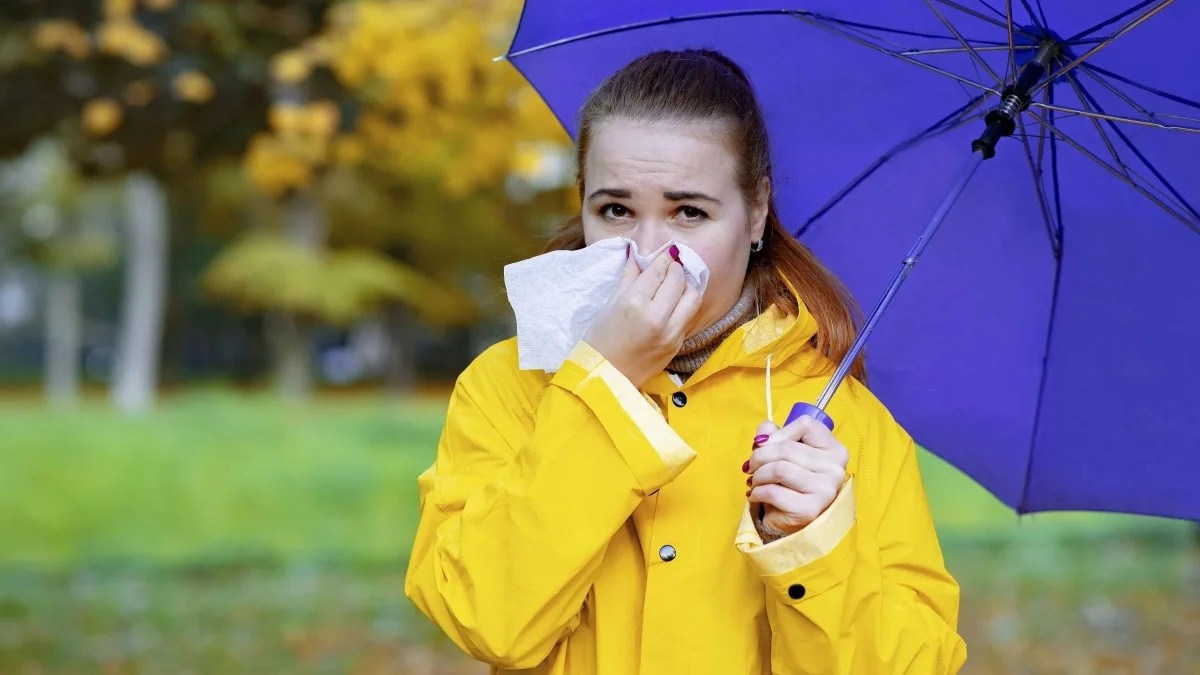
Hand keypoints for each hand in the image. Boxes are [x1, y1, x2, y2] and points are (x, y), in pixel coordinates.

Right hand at [582, 244, 702, 388]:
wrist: (605, 378)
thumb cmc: (599, 340)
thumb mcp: (610, 304)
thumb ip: (629, 277)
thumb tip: (637, 253)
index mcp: (635, 303)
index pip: (658, 270)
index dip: (664, 257)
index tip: (667, 252)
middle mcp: (657, 316)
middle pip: (678, 280)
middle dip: (676, 268)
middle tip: (670, 265)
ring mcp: (671, 332)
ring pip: (692, 296)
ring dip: (687, 285)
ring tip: (676, 282)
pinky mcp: (678, 344)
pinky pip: (688, 316)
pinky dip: (685, 304)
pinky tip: (675, 301)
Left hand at [746, 416, 848, 536]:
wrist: (790, 517)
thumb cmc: (789, 480)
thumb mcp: (782, 450)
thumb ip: (773, 434)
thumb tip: (763, 435)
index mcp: (834, 449)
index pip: (806, 425)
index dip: (780, 432)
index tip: (765, 444)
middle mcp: (835, 469)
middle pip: (787, 448)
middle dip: (759, 456)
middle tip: (750, 466)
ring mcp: (825, 491)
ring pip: (779, 469)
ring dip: (758, 475)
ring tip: (754, 480)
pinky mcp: (809, 510)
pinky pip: (773, 492)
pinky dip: (757, 491)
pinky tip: (756, 494)